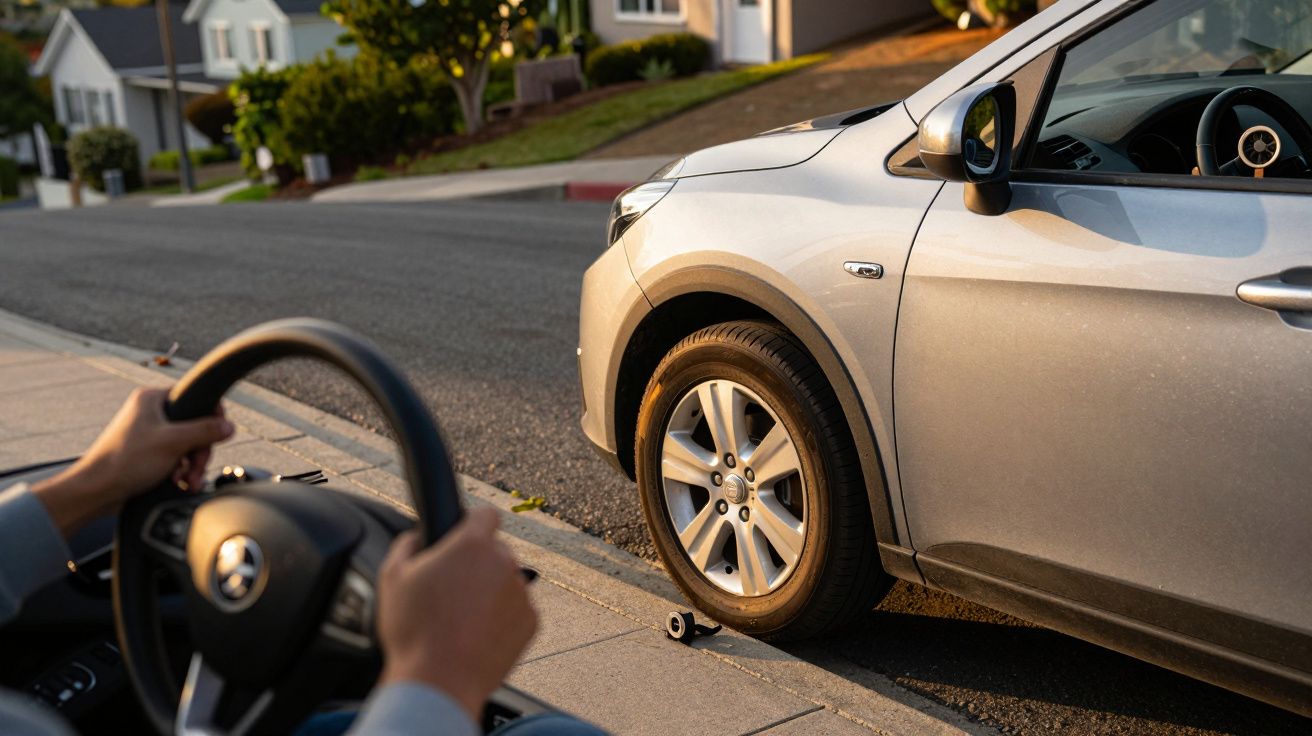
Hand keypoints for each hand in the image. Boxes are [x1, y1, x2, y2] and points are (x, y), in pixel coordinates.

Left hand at [32, 387, 234, 535]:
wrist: (95, 491)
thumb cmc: (125, 461)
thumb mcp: (173, 443)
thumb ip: (205, 431)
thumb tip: (229, 426)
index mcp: (152, 399)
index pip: (195, 397)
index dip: (211, 416)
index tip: (217, 434)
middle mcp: (150, 412)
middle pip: (194, 425)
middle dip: (200, 451)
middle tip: (197, 467)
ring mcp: (148, 433)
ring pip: (186, 444)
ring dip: (192, 465)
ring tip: (187, 480)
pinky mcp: (147, 453)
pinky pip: (175, 457)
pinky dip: (181, 470)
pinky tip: (179, 482)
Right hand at [376, 508, 537, 722]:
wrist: (439, 683)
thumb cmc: (413, 631)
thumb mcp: (392, 577)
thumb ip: (406, 544)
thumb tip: (415, 537)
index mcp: (472, 545)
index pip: (486, 514)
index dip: (472, 522)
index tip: (464, 533)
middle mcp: (504, 563)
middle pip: (494, 552)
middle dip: (477, 564)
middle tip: (451, 591)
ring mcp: (521, 593)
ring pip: (506, 582)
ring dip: (490, 592)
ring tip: (460, 620)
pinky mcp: (531, 622)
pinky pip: (516, 610)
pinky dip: (502, 618)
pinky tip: (475, 635)